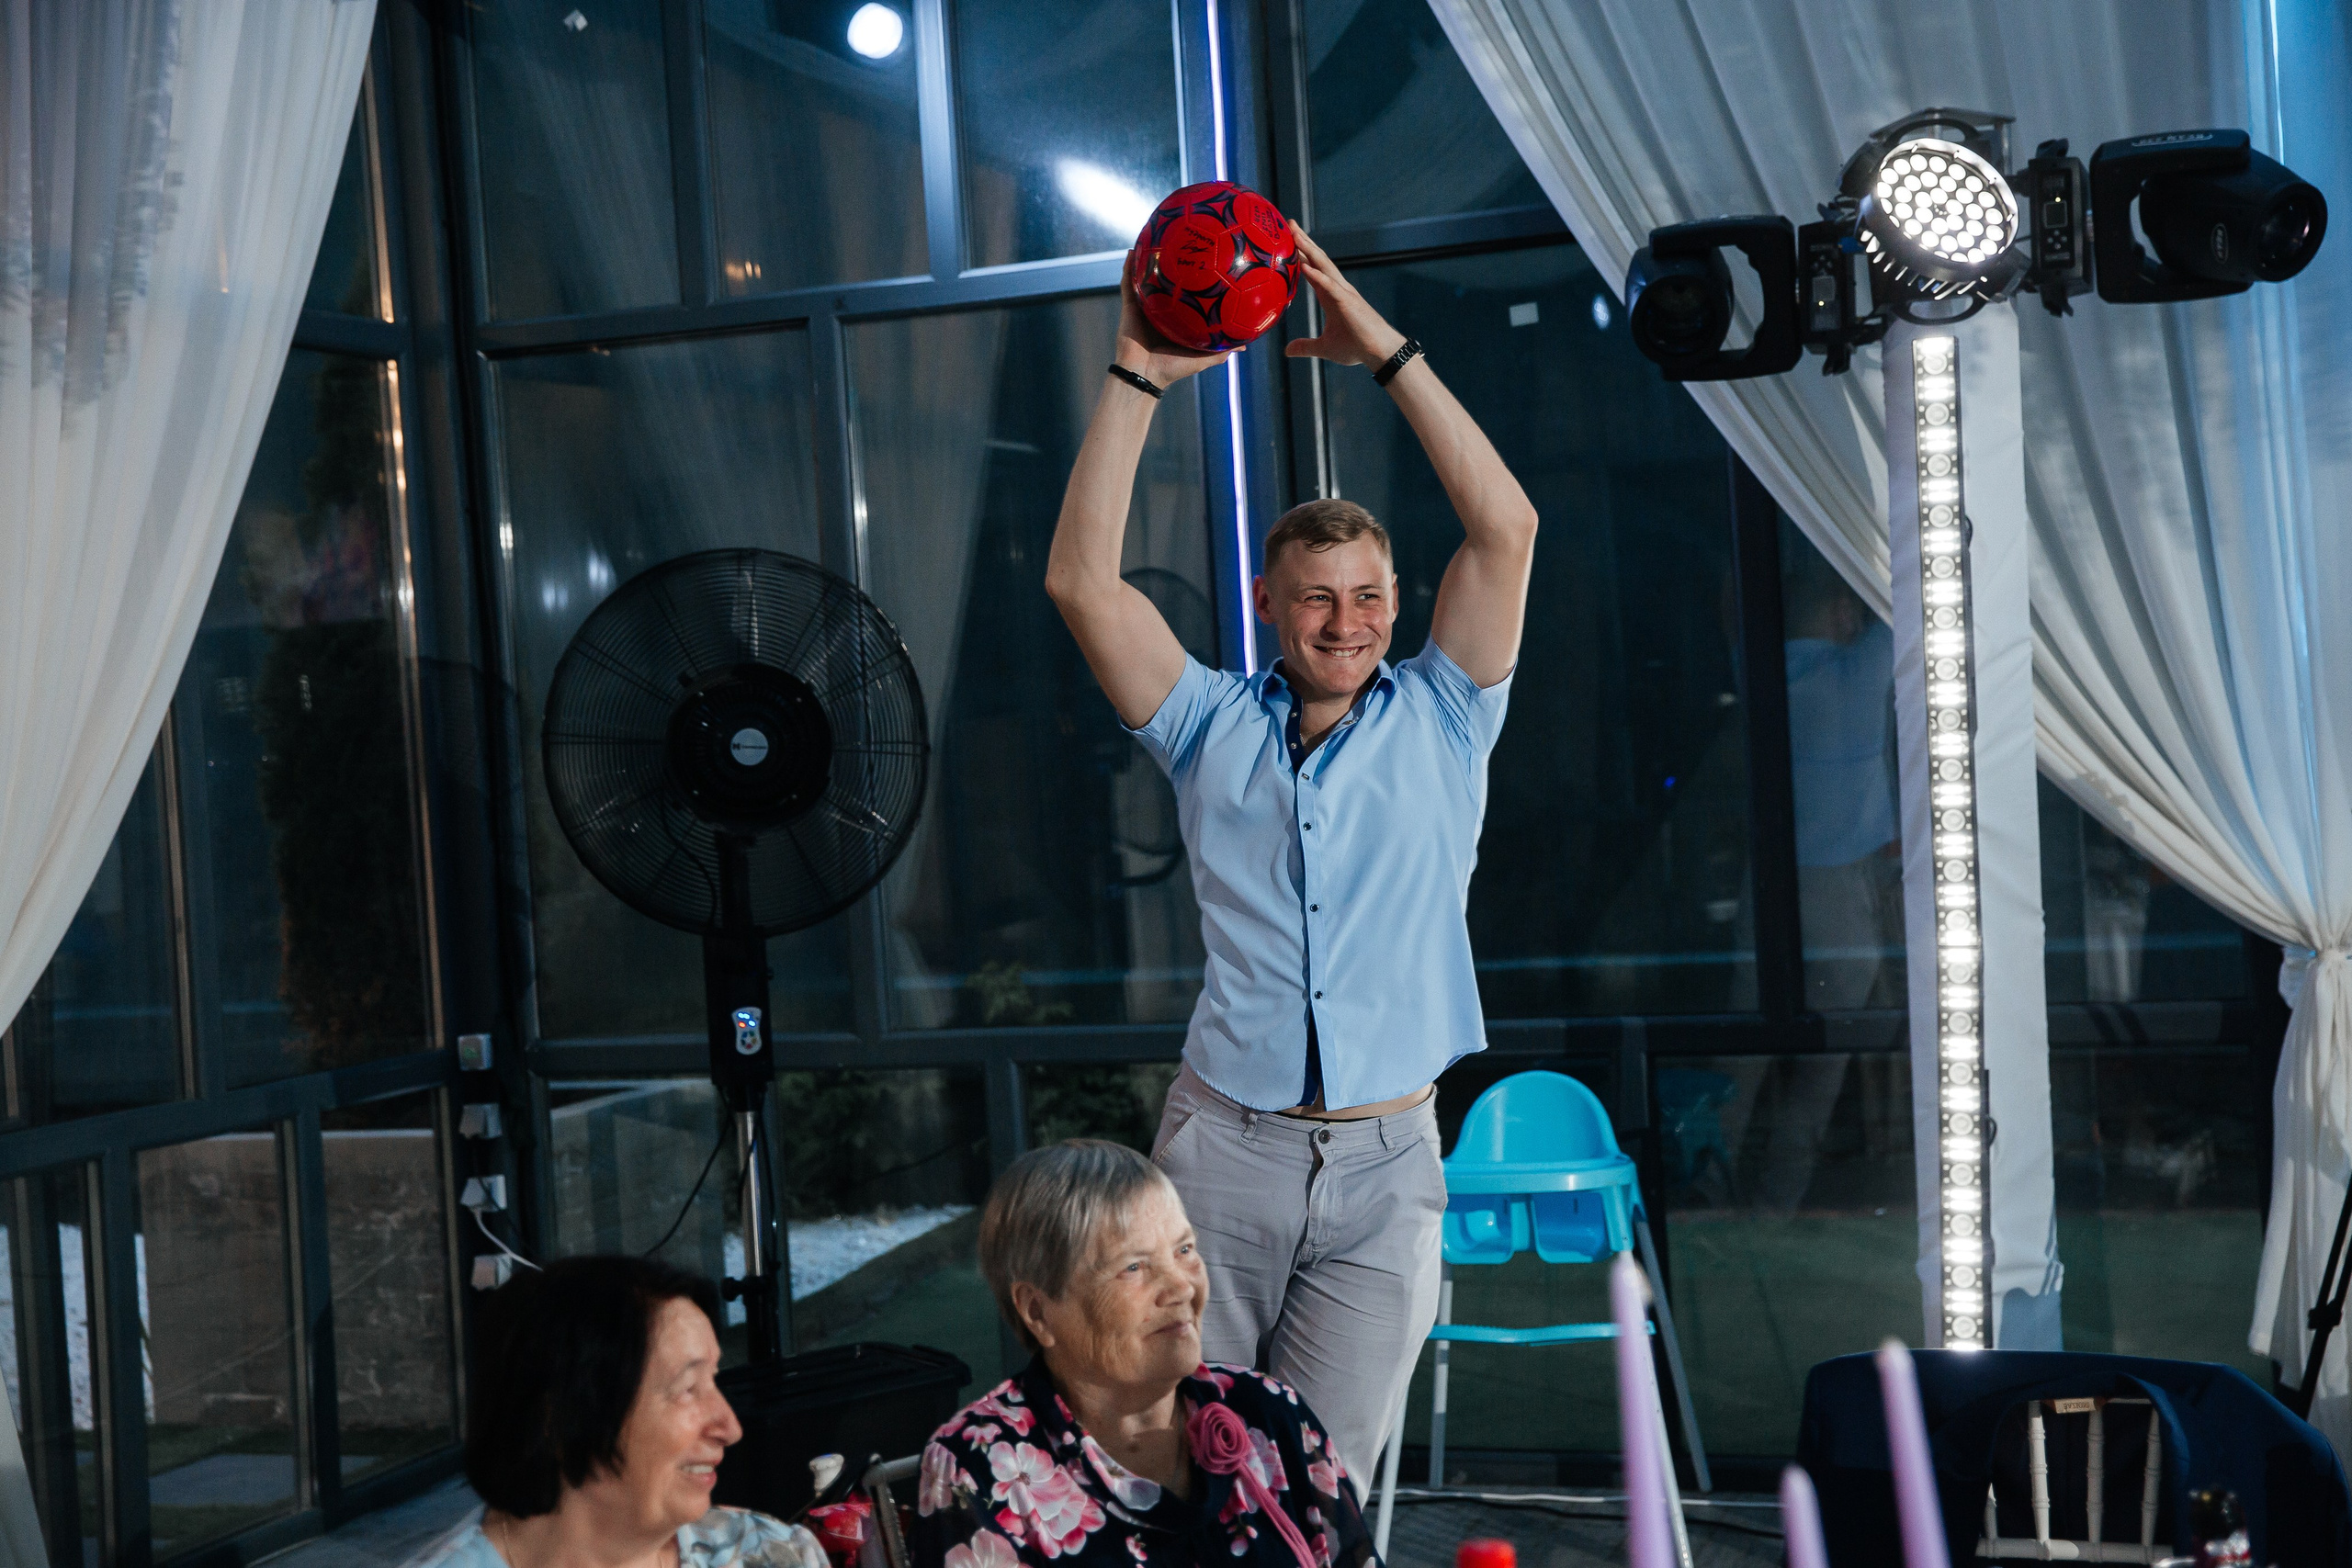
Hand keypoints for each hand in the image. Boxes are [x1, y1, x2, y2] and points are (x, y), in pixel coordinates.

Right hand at [1116, 255, 1234, 387]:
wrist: (1144, 375)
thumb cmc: (1173, 368)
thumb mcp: (1204, 358)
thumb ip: (1222, 348)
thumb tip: (1245, 344)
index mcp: (1178, 319)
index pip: (1189, 295)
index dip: (1197, 280)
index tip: (1209, 262)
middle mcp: (1162, 310)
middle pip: (1169, 282)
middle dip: (1174, 263)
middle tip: (1185, 243)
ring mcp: (1145, 306)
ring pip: (1147, 277)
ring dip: (1149, 259)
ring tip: (1155, 238)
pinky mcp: (1130, 306)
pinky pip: (1128, 283)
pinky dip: (1128, 267)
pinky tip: (1132, 251)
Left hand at [1283, 224, 1406, 369]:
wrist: (1379, 352)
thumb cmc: (1356, 347)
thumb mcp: (1324, 347)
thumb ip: (1305, 346)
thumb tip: (1288, 350)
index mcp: (1330, 295)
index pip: (1312, 269)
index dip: (1300, 254)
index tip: (1288, 239)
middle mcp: (1336, 288)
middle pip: (1317, 260)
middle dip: (1303, 241)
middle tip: (1289, 223)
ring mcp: (1343, 293)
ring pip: (1323, 266)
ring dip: (1309, 249)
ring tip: (1295, 234)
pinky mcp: (1348, 302)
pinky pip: (1330, 286)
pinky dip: (1317, 275)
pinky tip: (1305, 265)